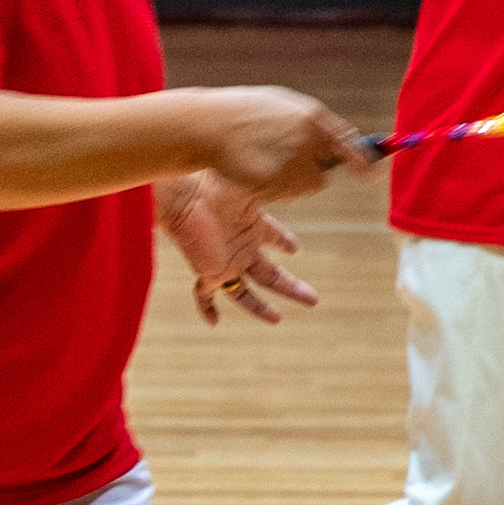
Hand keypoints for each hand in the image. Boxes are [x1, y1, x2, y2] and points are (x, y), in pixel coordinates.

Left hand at [160, 173, 317, 327]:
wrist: (186, 196)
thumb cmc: (219, 185)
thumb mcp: (259, 187)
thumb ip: (284, 188)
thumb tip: (317, 182)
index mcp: (253, 224)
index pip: (273, 236)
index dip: (283, 241)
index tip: (293, 248)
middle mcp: (241, 247)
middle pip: (270, 274)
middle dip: (291, 287)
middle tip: (313, 299)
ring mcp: (224, 261)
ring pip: (243, 292)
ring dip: (259, 307)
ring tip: (277, 319)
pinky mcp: (207, 271)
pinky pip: (205, 295)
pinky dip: (207, 309)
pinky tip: (213, 323)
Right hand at [190, 87, 363, 203]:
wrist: (205, 125)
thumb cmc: (242, 110)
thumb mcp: (283, 102)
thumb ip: (314, 120)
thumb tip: (345, 136)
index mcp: (312, 118)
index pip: (349, 147)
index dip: (363, 164)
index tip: (371, 176)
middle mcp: (306, 143)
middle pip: (325, 172)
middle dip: (313, 169)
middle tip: (287, 159)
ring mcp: (288, 165)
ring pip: (306, 186)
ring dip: (294, 180)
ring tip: (266, 160)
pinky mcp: (271, 184)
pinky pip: (285, 194)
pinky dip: (276, 188)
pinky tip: (257, 170)